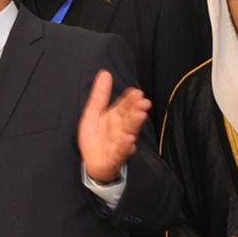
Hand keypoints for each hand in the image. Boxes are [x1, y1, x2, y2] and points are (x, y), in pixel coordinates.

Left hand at [78, 70, 149, 184]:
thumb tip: (105, 73)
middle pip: (129, 117)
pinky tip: (128, 140)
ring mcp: (120, 143)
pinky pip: (121, 151)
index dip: (130, 99)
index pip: (125, 105)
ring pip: (129, 132)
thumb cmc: (96, 137)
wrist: (92, 163)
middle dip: (136, 109)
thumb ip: (100, 95)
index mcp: (115, 117)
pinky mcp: (115, 157)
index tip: (137, 92)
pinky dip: (125, 146)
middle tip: (144, 102)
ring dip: (134, 124)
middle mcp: (120, 128)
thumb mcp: (93, 113)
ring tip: (140, 115)